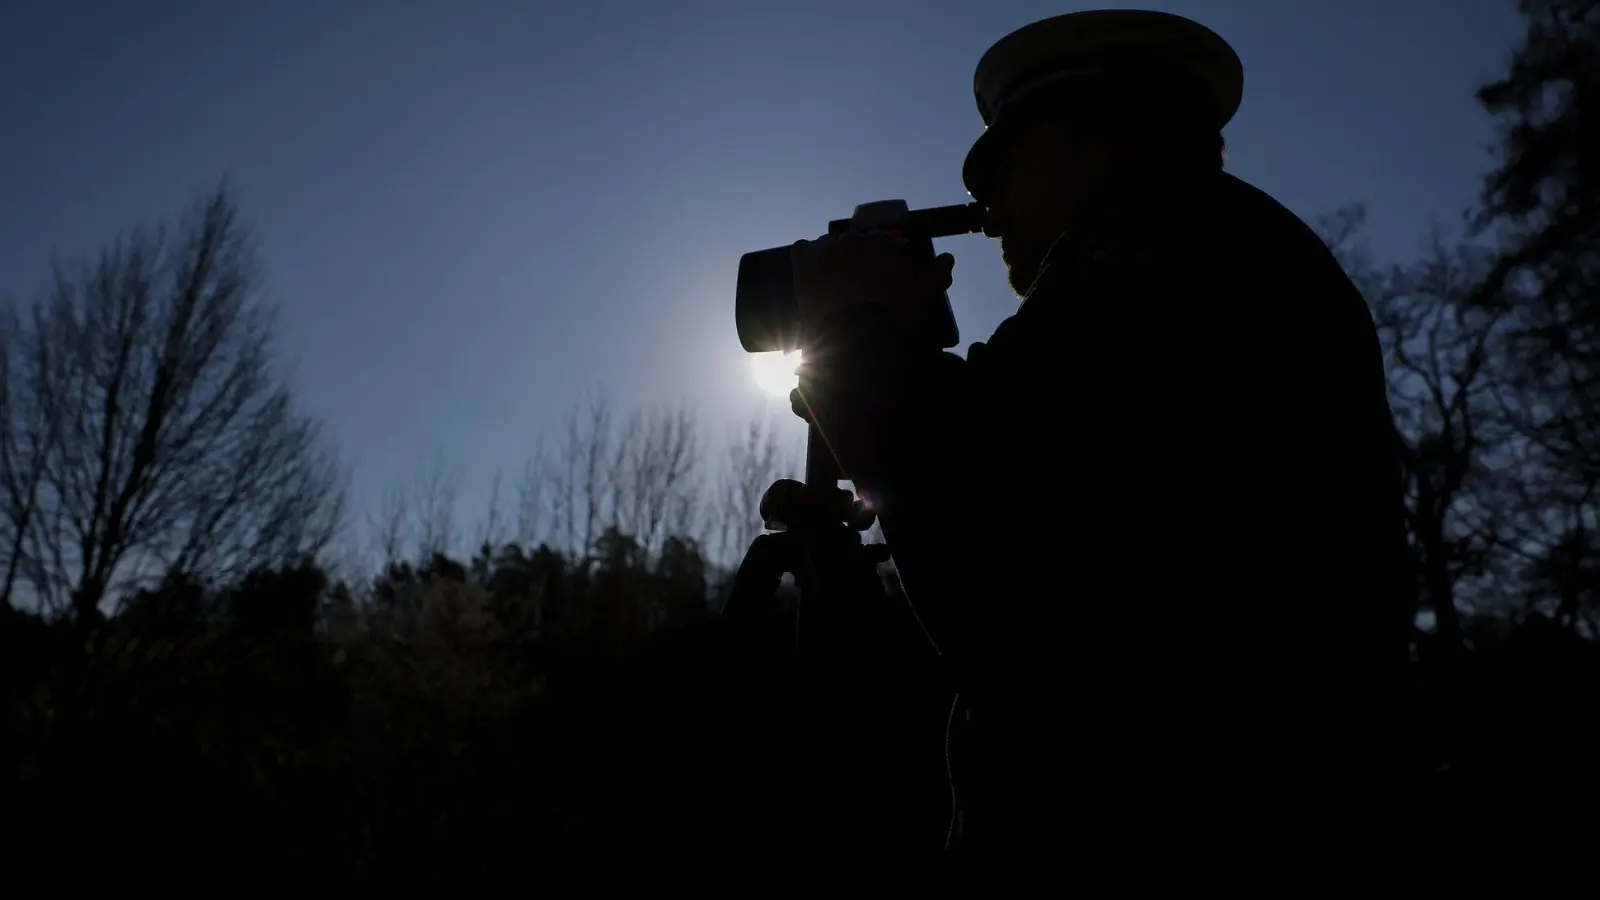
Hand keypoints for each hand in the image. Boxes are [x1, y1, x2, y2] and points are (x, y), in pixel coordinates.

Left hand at [790, 231, 954, 338]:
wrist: (853, 341)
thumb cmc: (894, 319)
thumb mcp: (924, 298)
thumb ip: (939, 274)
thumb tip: (947, 258)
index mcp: (882, 242)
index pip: (885, 243)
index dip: (885, 261)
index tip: (885, 279)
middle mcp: (853, 238)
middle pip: (856, 245)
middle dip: (860, 261)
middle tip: (862, 287)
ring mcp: (826, 248)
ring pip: (830, 246)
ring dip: (834, 259)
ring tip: (836, 285)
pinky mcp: (803, 264)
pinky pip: (802, 251)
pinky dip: (808, 259)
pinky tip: (812, 275)